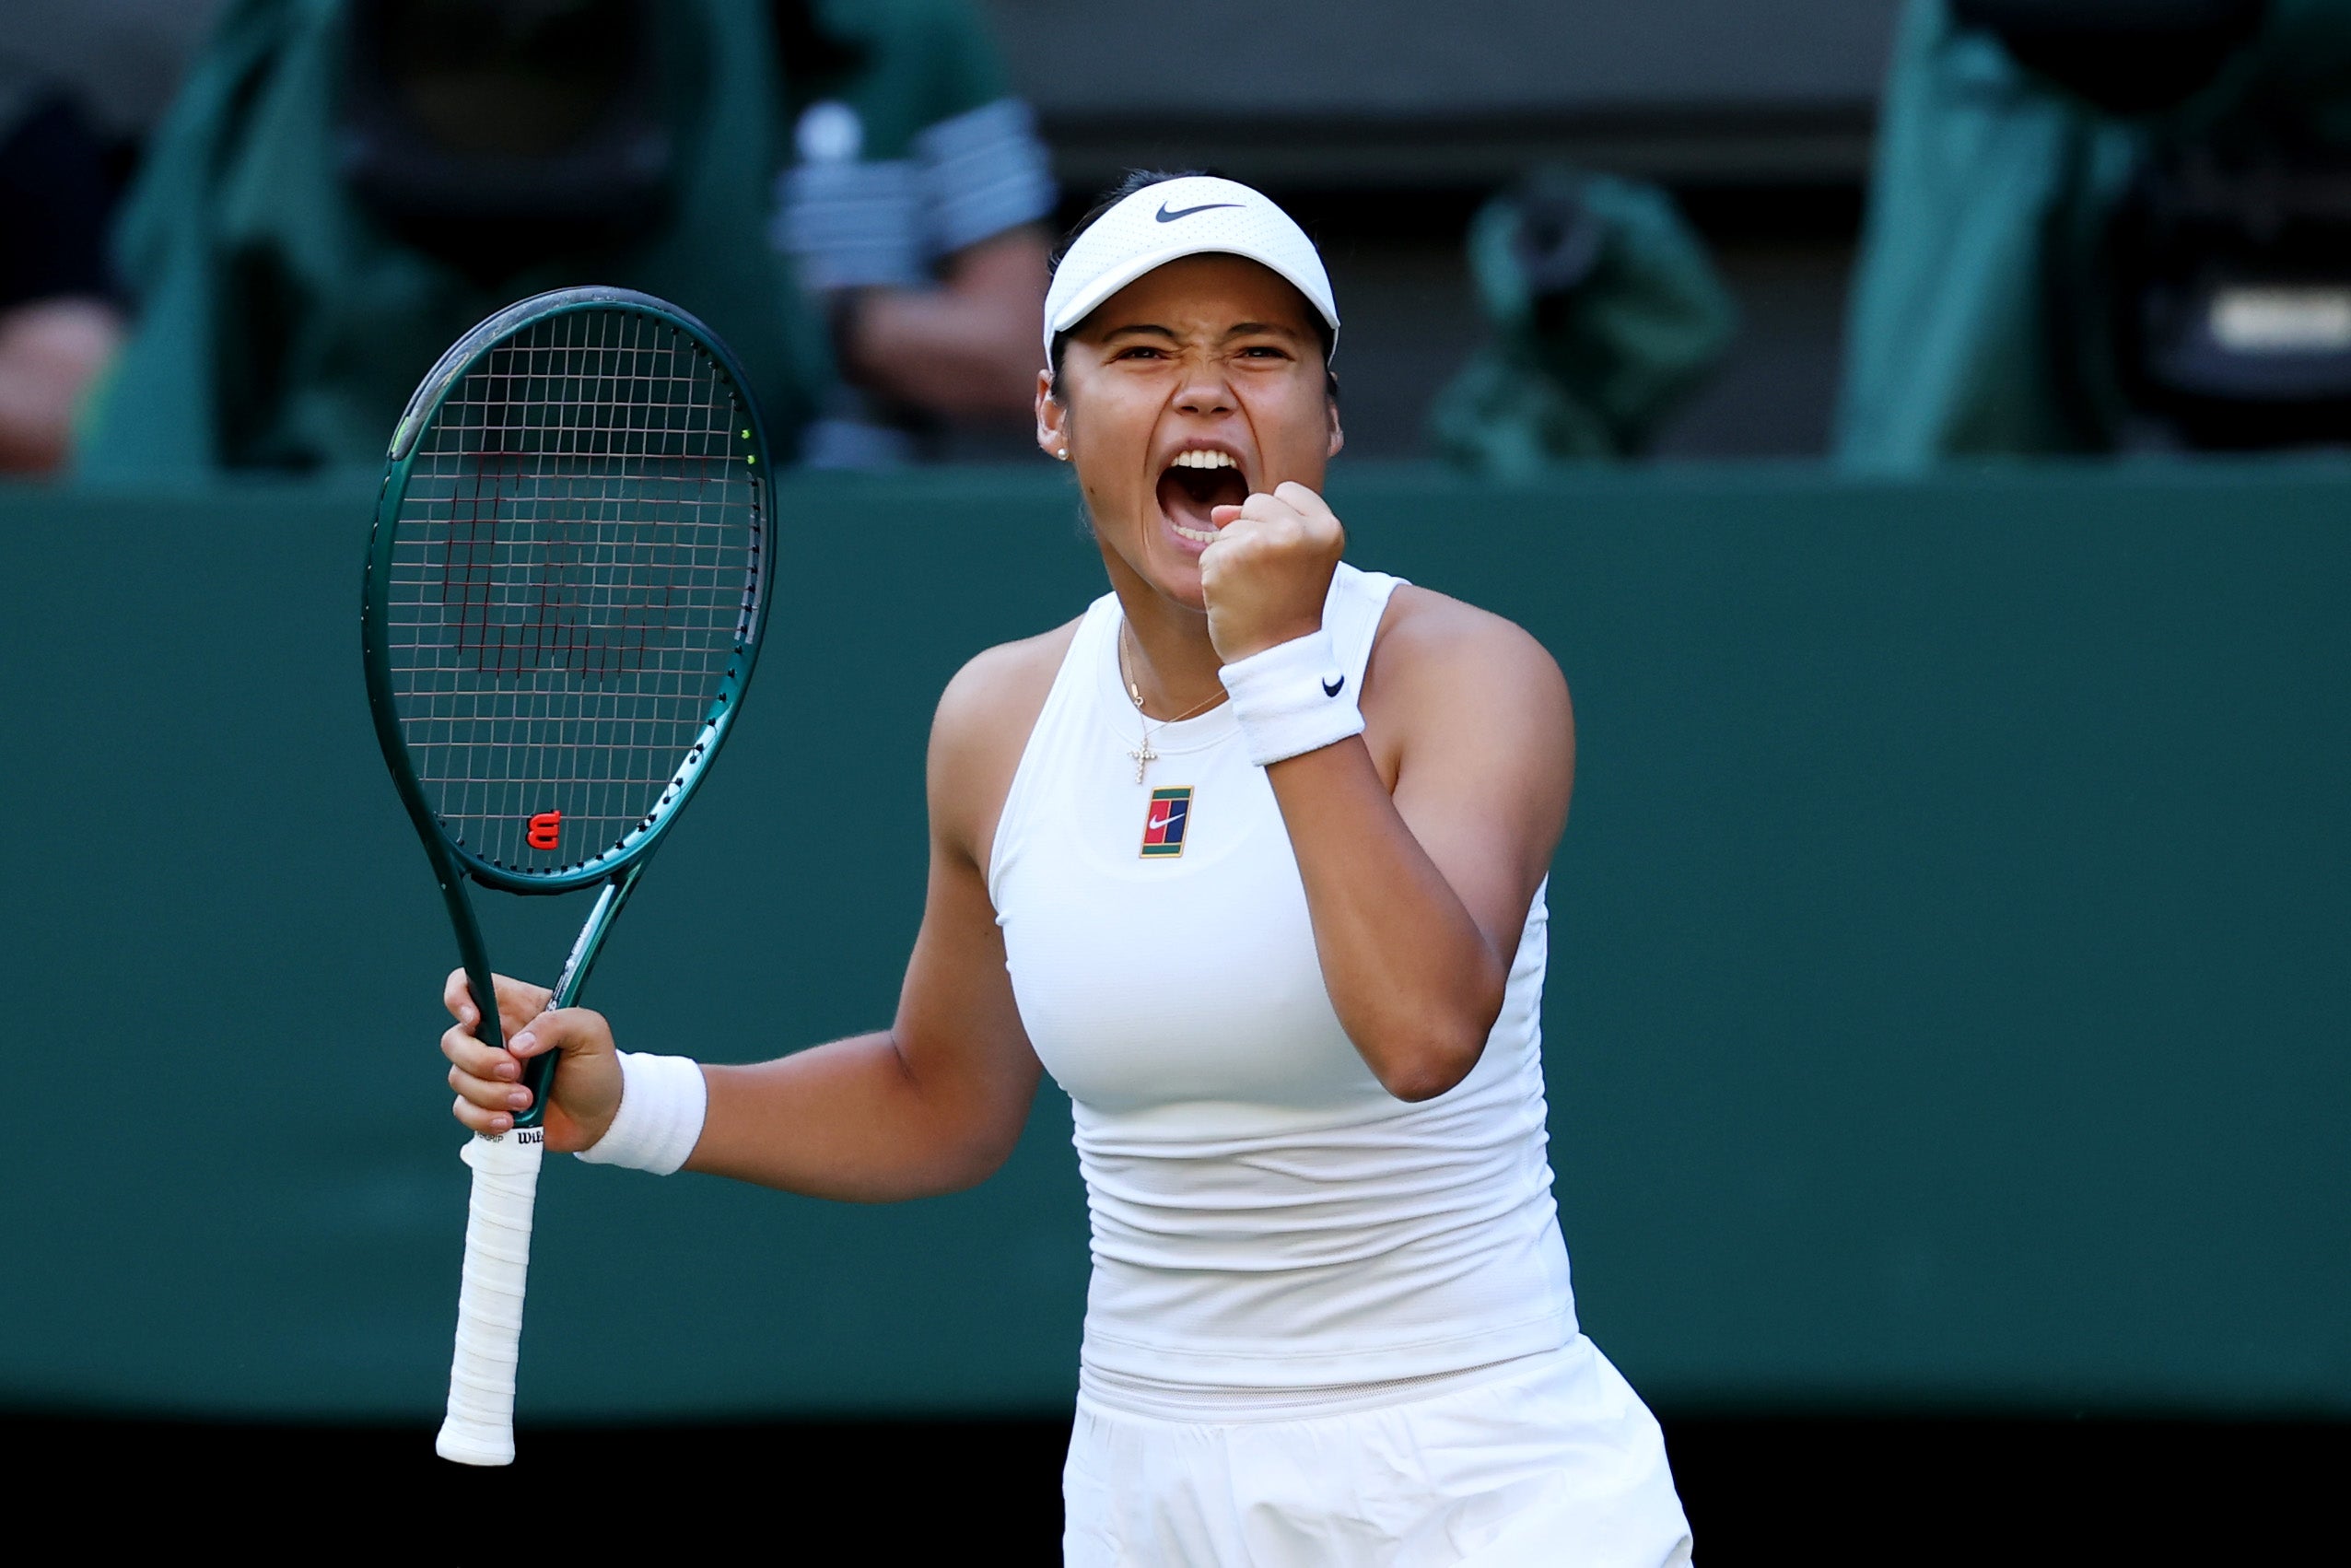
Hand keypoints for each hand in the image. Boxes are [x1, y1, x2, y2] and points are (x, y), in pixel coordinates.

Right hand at [440, 969, 622, 1152]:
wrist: (601, 1117)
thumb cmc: (596, 1067)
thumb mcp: (591, 1033)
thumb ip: (559, 1023)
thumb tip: (518, 1044)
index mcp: (517, 1009)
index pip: (469, 985)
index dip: (458, 996)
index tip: (474, 1019)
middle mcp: (495, 1037)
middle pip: (453, 1039)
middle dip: (479, 1060)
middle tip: (515, 1071)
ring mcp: (487, 1073)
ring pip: (457, 1077)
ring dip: (490, 1093)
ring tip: (528, 1101)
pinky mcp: (485, 1104)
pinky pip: (463, 1109)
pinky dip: (483, 1117)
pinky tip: (510, 1121)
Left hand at [1201, 481, 1344, 662]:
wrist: (1278, 658)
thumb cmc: (1289, 609)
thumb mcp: (1298, 559)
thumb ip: (1269, 524)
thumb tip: (1218, 512)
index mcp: (1326, 528)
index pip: (1288, 492)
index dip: (1280, 522)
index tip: (1289, 558)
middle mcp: (1296, 531)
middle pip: (1255, 503)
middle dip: (1253, 534)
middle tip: (1272, 578)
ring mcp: (1260, 544)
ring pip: (1228, 529)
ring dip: (1233, 557)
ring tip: (1256, 590)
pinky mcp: (1226, 560)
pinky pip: (1209, 553)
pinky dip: (1215, 576)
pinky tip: (1236, 598)